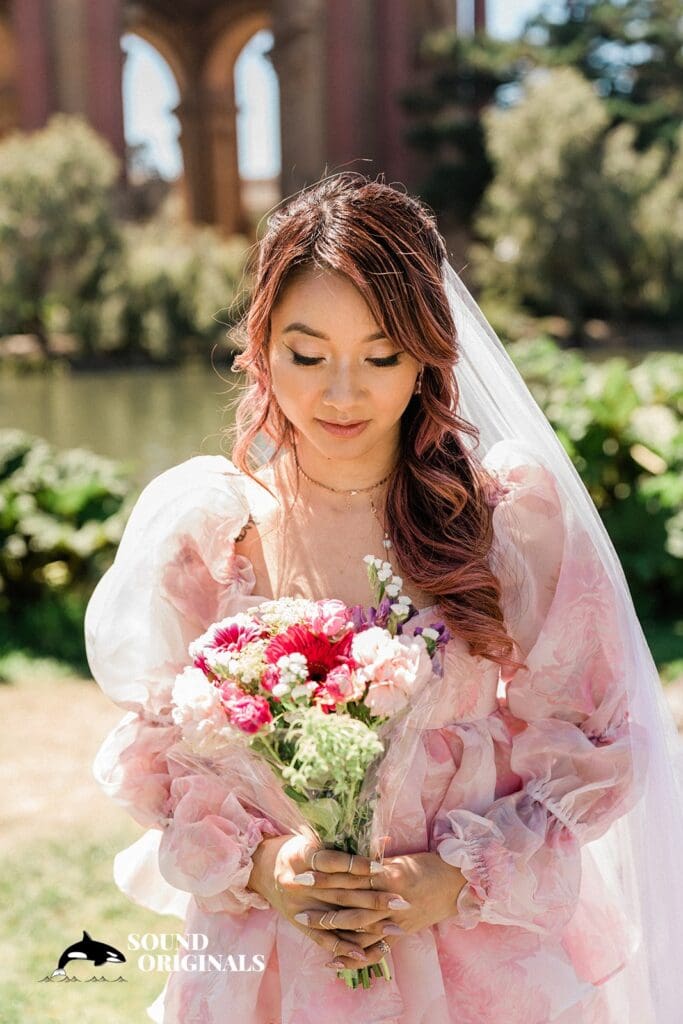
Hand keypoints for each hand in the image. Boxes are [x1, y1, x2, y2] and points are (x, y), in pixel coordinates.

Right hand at [248, 833, 388, 967]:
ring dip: (368, 924)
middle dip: (373, 898)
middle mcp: (297, 883)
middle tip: (401, 901)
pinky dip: (344, 945)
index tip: (382, 868)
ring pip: (336, 917)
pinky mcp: (299, 923)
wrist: (263, 869)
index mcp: (301, 856)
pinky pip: (323, 938)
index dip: (357, 864)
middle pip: (340, 892)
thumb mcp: (315, 837)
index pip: (332, 862)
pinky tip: (366, 951)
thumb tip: (386, 840)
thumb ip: (346, 840)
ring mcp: (298, 906)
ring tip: (395, 926)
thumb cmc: (298, 849)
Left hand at [296, 849, 467, 970]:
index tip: (304, 861)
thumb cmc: (430, 864)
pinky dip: (353, 955)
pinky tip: (333, 961)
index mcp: (390, 872)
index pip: (352, 869)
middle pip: (348, 894)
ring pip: (357, 923)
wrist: (459, 885)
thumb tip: (352, 845)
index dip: (326, 866)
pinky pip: (373, 948)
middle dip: (318, 891)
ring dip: (330, 922)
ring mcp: (394, 919)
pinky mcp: (399, 934)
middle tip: (291, 885)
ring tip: (304, 920)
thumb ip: (377, 857)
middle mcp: (390, 896)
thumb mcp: (402, 856)